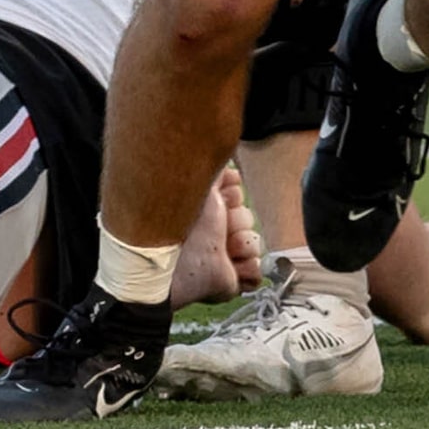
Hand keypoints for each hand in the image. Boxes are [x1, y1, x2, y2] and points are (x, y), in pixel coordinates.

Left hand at [170, 166, 259, 306]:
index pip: (236, 195)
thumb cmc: (177, 223)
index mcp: (205, 208)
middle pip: (248, 219)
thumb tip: (215, 149)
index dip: (234, 196)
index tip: (223, 199)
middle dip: (238, 221)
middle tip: (222, 227)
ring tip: (226, 249)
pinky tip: (234, 265)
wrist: (171, 265)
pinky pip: (257, 270)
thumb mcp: (194, 187)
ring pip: (254, 243)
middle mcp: (215, 231)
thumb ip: (207, 170)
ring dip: (244, 245)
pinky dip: (249, 268)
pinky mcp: (232, 279)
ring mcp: (224, 256)